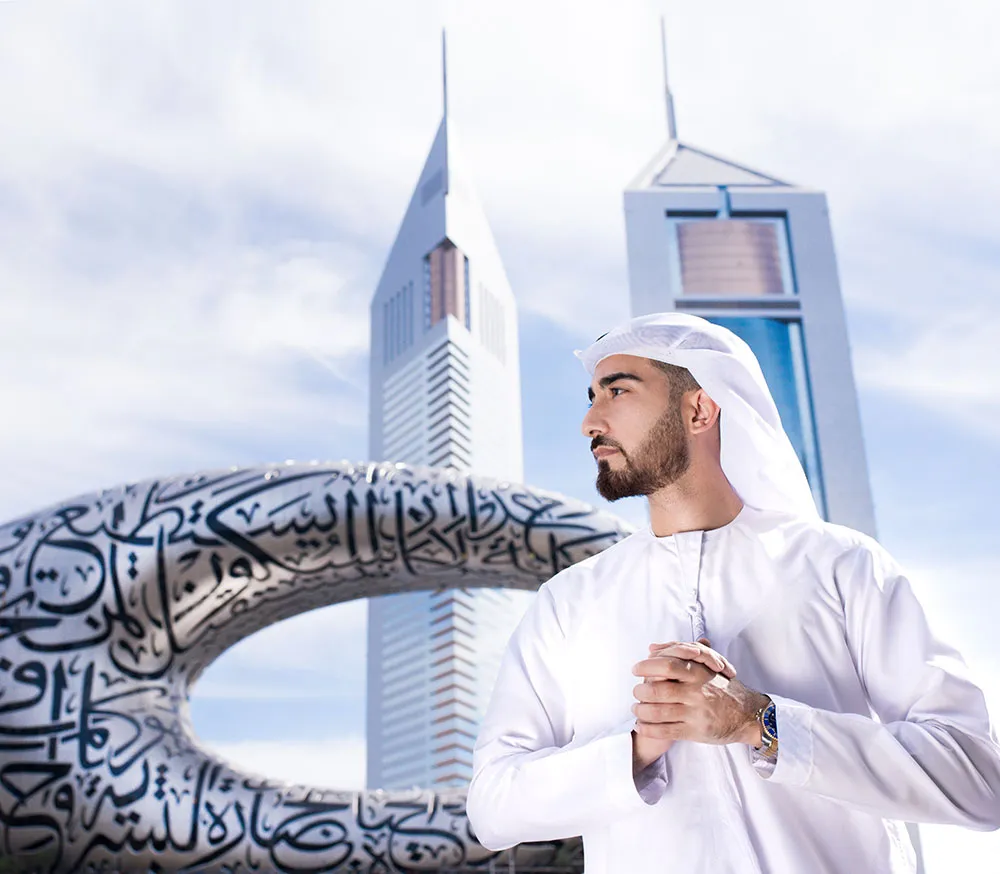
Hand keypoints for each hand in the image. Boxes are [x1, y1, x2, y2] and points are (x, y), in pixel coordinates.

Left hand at [631, 644, 767, 746]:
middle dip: (640, 691)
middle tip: (635, 691)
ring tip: (636, 709)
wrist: (749, 714)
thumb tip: (652, 648)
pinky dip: (648, 728)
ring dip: (641, 711)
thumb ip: (681, 654)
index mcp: (698, 673)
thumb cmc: (724, 687)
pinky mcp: (696, 732)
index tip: (635, 669)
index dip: (646, 667)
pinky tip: (640, 725)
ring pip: (658, 712)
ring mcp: (696, 713)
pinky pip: (666, 731)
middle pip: (658, 690)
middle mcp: (696, 692)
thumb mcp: (708, 666)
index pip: (667, 665)